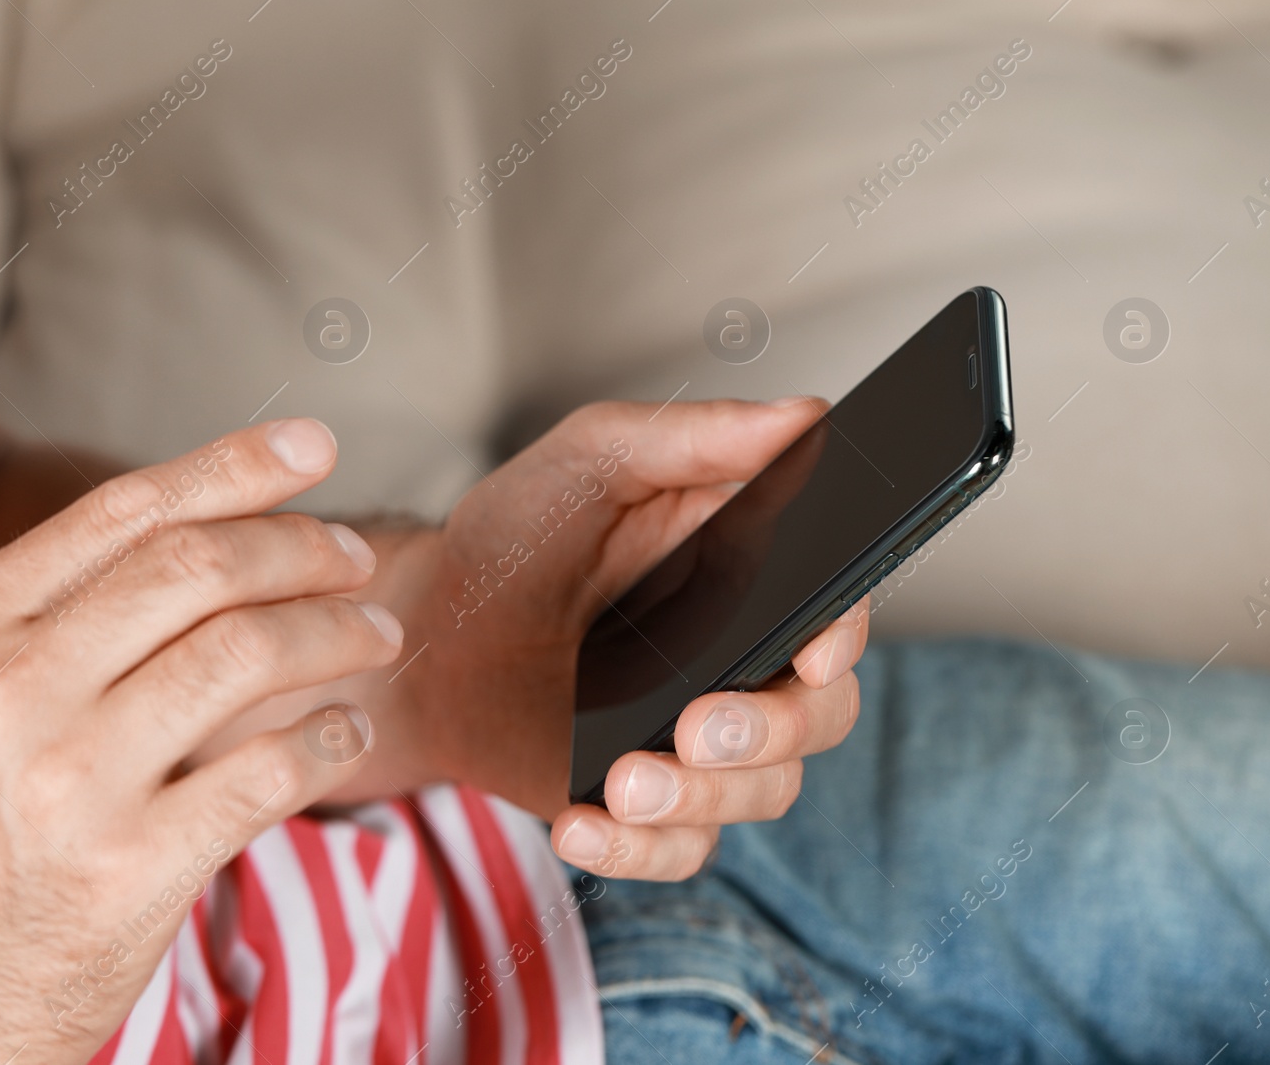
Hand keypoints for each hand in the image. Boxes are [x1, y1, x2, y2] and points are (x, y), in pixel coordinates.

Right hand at [0, 420, 401, 1063]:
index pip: (128, 513)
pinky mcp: (132, 870)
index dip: (234, 469)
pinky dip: (331, 739)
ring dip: (337, 634)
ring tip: (378, 638)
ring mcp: (71, 781)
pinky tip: (346, 734)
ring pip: (249, 653)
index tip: (310, 448)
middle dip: (303, 548)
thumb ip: (48, 623)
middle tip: (358, 560)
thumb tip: (191, 536)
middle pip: (199, 568)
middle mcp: (11, 691)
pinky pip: (273, 770)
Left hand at [394, 397, 867, 878]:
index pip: (834, 614)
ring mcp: (693, 740)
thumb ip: (693, 437)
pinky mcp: (644, 804)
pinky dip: (639, 854)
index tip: (813, 656)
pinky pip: (680, 852)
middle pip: (816, 718)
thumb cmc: (514, 537)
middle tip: (692, 728)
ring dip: (702, 798)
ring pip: (760, 793)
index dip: (841, 639)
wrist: (428, 633)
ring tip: (620, 783)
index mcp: (748, 577)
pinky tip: (580, 829)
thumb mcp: (591, 462)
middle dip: (769, 735)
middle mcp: (739, 665)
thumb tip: (802, 415)